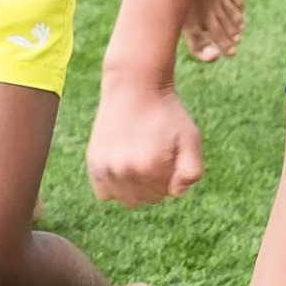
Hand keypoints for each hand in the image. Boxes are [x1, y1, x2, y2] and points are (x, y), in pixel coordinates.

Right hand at [88, 80, 204, 205]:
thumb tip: (175, 193)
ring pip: (125, 199)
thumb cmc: (166, 113)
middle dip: (154, 183)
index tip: (168, 153)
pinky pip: (104, 193)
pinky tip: (122, 165)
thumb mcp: (191, 138)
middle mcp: (125, 170)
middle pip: (145, 199)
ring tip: (138, 159)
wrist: (134, 86)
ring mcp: (106, 167)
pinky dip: (114, 185)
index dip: (170, 175)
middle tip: (153, 154)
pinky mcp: (93, 162)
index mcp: (150, 167)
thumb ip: (192, 172)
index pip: (166, 193)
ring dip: (134, 186)